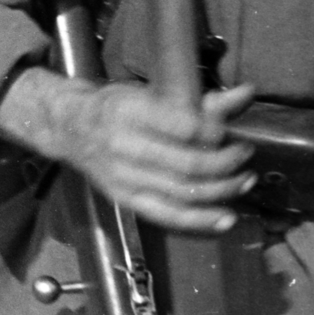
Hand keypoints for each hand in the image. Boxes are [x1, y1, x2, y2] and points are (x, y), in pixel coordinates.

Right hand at [0, 68, 254, 233]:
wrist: (66, 127)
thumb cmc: (113, 106)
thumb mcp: (148, 94)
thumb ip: (198, 101)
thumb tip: (246, 93)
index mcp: (129, 112)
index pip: (184, 127)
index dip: (215, 133)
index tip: (228, 131)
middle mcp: (123, 146)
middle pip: (189, 164)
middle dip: (227, 163)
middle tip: (245, 154)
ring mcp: (122, 177)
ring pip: (184, 192)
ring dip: (223, 190)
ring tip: (244, 180)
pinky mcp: (124, 198)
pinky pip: (167, 215)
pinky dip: (201, 220)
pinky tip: (227, 218)